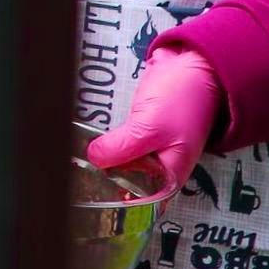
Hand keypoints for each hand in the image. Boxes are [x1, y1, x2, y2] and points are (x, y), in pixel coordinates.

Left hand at [88, 46, 222, 191]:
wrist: (194, 65)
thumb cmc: (183, 101)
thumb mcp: (149, 128)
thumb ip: (122, 148)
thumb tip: (95, 160)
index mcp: (171, 175)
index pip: (144, 203)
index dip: (119, 204)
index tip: (90, 198)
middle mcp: (161, 165)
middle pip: (129, 183)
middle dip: (105, 181)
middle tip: (76, 179)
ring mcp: (150, 146)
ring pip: (122, 163)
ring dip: (104, 161)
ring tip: (74, 164)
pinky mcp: (140, 129)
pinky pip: (120, 143)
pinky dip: (106, 144)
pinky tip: (86, 144)